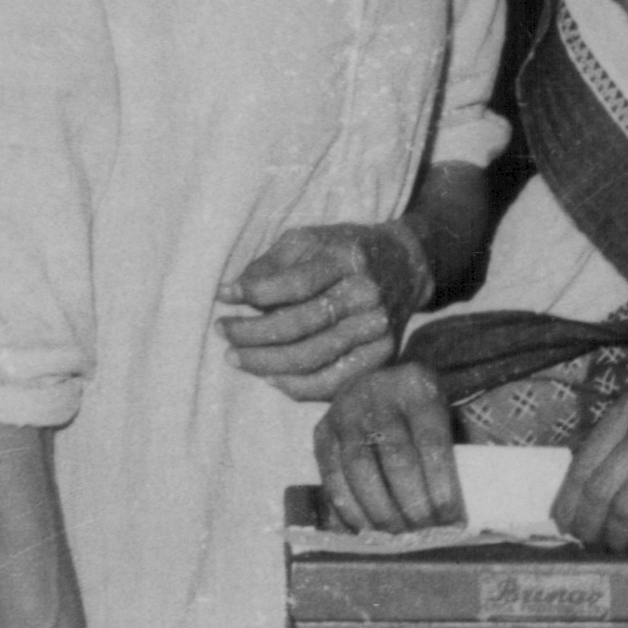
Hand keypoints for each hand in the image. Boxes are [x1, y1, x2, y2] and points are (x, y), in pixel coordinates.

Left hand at [218, 222, 428, 400]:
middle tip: (222, 332)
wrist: (405, 266)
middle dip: (252, 333)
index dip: (255, 292)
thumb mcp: (308, 241)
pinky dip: (296, 386)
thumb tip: (230, 293)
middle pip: (300, 325)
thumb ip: (270, 264)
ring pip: (312, 358)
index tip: (223, 295)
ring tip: (235, 357)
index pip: (296, 283)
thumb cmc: (344, 251)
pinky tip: (270, 377)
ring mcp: (378, 330)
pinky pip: (332, 383)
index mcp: (349, 259)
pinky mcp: (383, 357)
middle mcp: (368, 295)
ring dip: (265, 363)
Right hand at [315, 362, 464, 530]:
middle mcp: (378, 393)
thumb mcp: (445, 413)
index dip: (441, 484)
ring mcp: (345, 412)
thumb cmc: (420, 411)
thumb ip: (458, 449)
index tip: (452, 518)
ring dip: (379, 510)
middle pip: (397, 457)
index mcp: (419, 387)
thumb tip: (468, 503)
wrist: (377, 383)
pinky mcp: (322, 432)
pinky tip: (366, 528)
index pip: (432, 442)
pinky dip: (348, 508)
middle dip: (412, 502)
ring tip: (397, 534)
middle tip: (425, 530)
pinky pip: (332, 476)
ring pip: (360, 469)